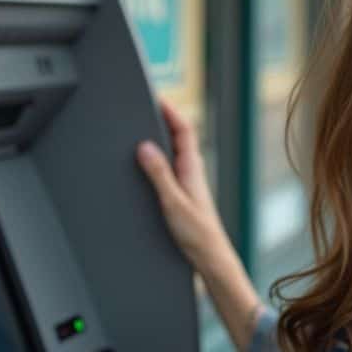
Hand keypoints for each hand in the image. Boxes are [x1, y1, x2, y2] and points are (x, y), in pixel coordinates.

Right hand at [136, 98, 228, 268]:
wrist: (209, 256)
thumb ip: (159, 174)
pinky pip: (169, 166)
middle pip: (177, 135)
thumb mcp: (172, 202)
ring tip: (141, 125)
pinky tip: (145, 161)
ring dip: (160, 136)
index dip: (171, 109)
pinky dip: (158, 156)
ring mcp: (187, 180)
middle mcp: (191, 169)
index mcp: (191, 166)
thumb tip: (144, 145)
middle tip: (144, 104)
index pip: (183, 128)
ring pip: (173, 150)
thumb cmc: (196, 232)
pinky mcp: (182, 192)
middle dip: (163, 117)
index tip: (156, 95)